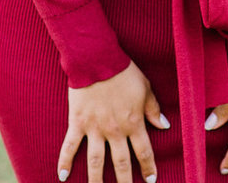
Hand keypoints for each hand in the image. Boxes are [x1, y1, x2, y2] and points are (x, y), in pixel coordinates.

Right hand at [58, 60, 169, 182]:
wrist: (97, 58)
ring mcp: (95, 128)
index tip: (151, 180)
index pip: (143, 152)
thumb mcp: (145, 88)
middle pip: (121, 163)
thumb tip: (164, 125)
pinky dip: (64, 162)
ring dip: (97, 181)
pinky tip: (62, 177)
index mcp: (133, 122)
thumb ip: (153, 109)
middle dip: (125, 182)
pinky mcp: (78, 123)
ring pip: (96, 162)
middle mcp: (115, 130)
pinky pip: (70, 147)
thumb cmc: (124, 71)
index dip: (148, 168)